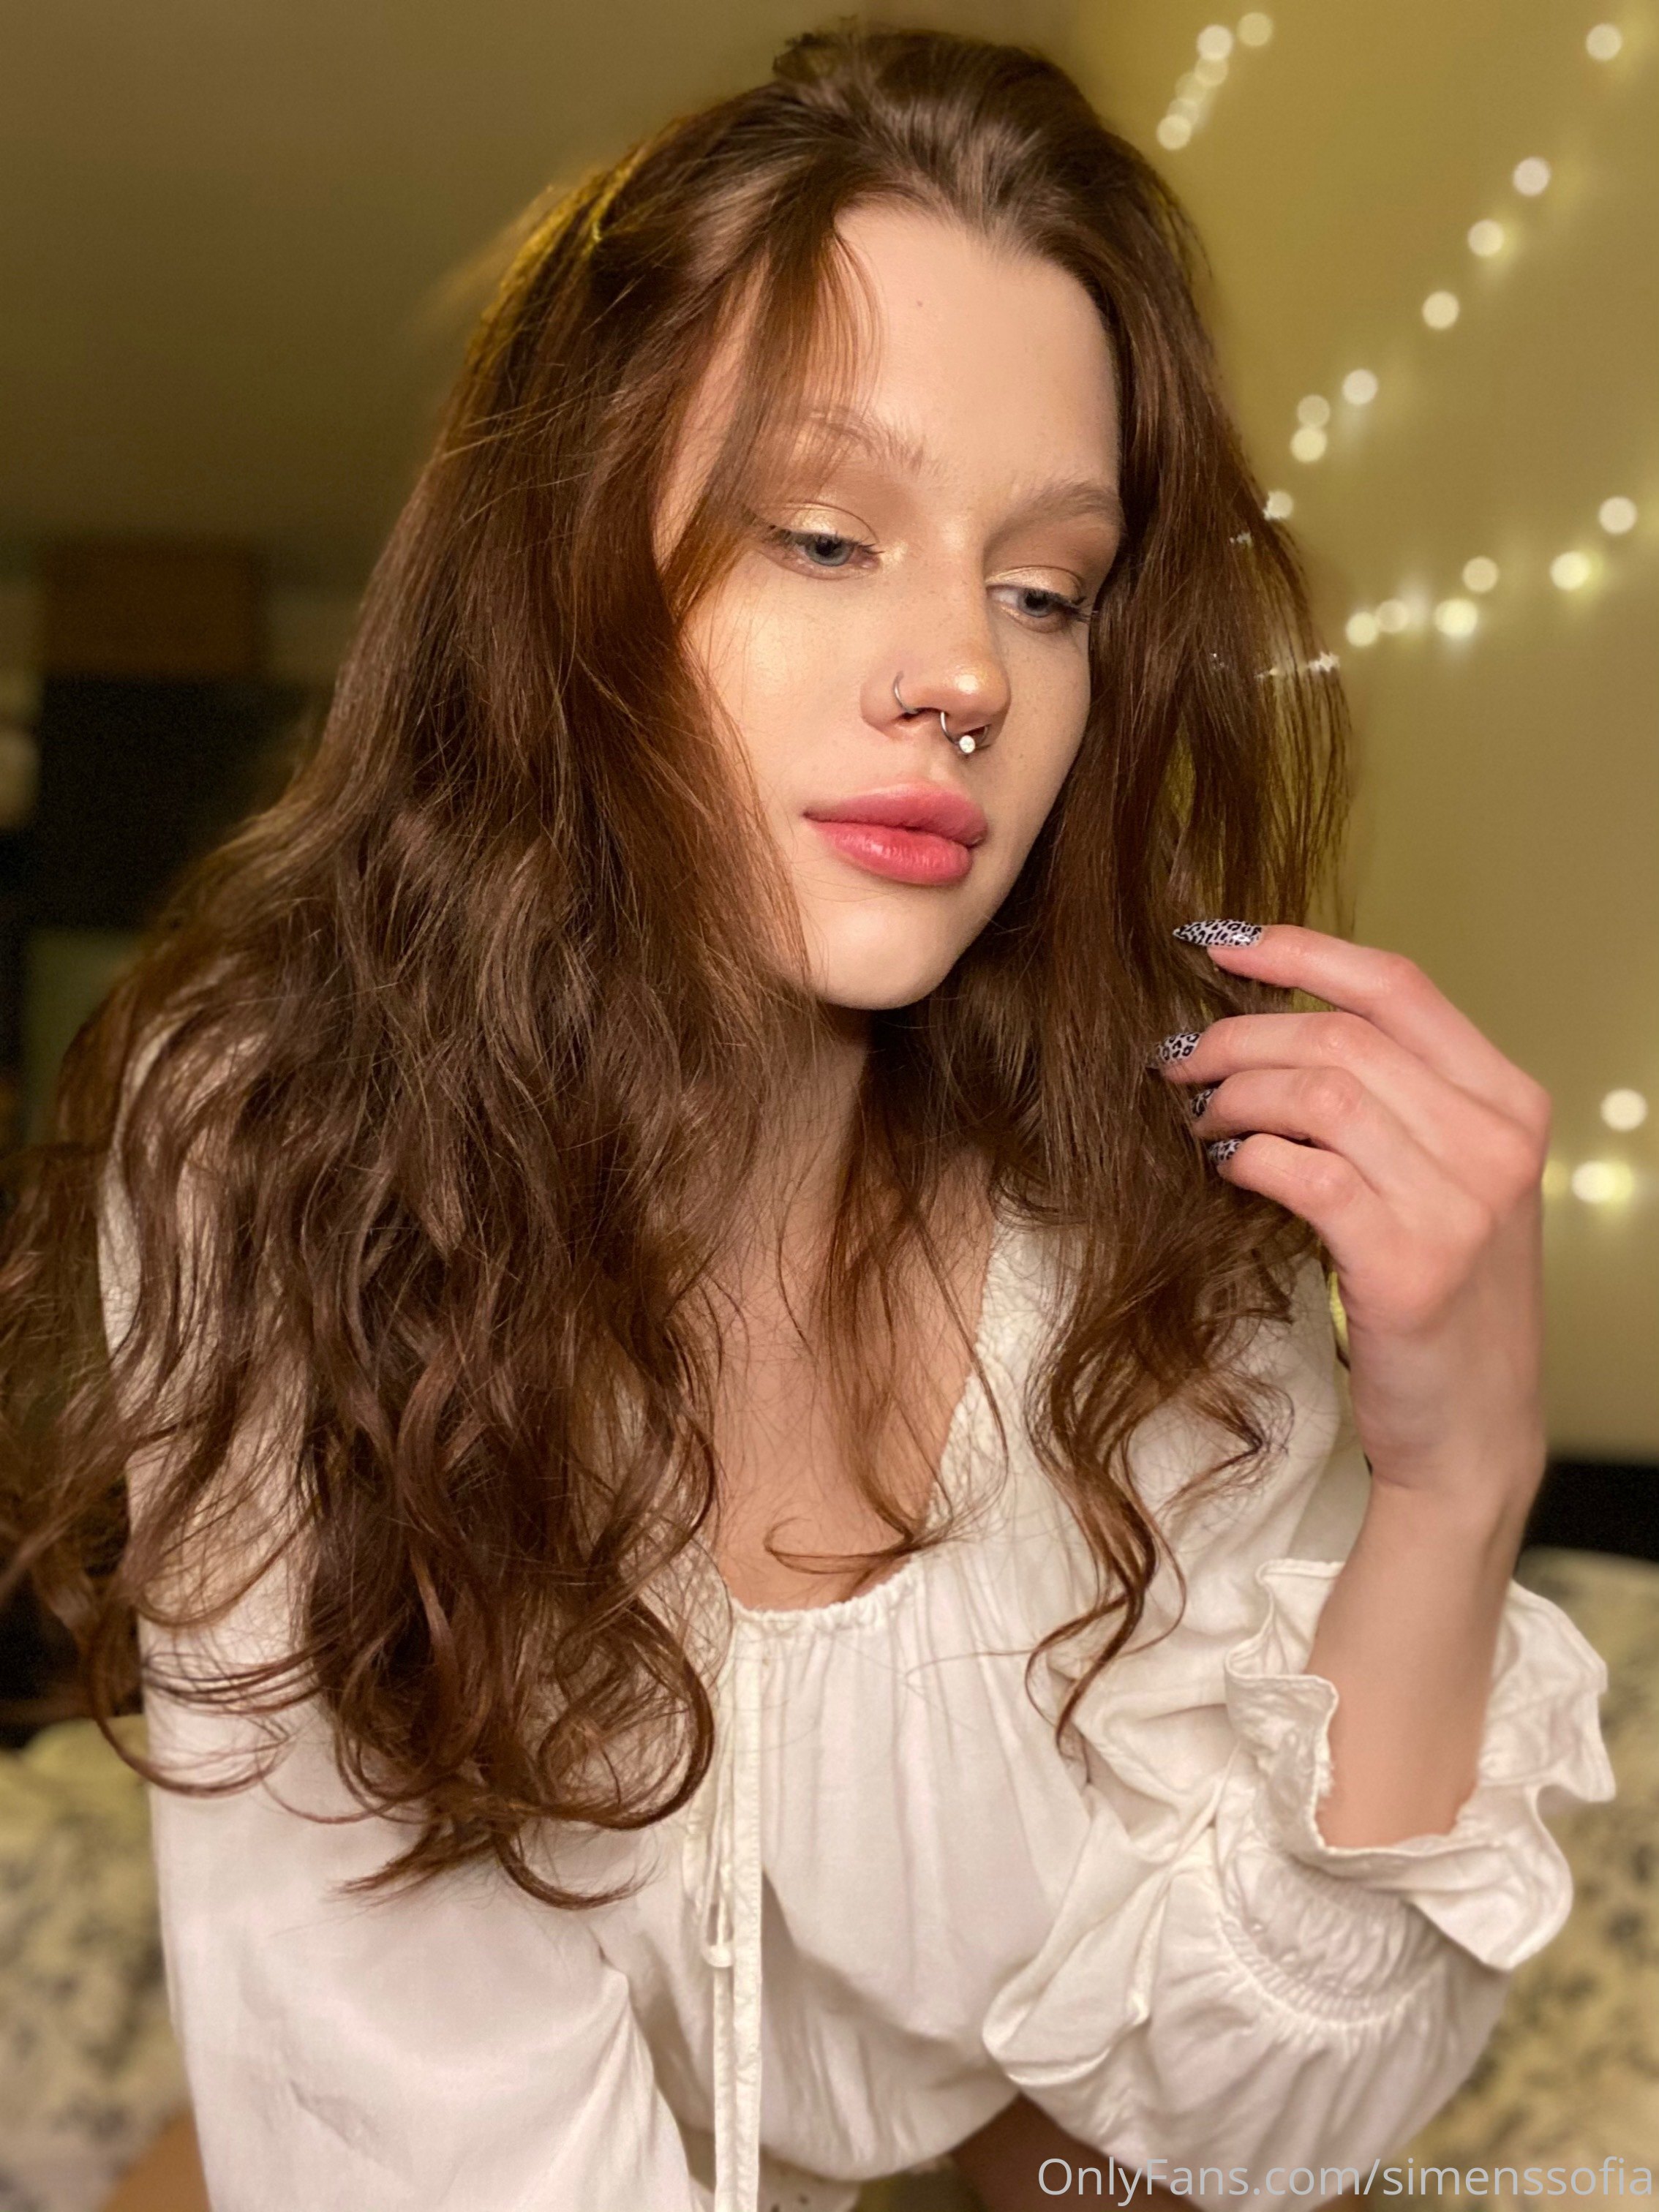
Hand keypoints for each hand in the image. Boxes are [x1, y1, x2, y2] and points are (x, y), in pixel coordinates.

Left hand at [1157, 922, 1551, 1526]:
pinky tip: (1224, 1170)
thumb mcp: (1443, 1184)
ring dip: (1233, 1096)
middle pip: (1342, 1037)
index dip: (1299, 951)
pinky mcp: (1408, 1264)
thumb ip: (1391, 1105)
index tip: (1217, 943)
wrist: (1471, 1434)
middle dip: (1237, 1035)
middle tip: (1177, 1059)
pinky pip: (1304, 1173)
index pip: (1399, 986)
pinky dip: (1247, 1159)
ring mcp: (1460, 1203)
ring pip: (1318, 1095)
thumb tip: (1268, 1035)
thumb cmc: (1442, 1303)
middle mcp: (1496, 1142)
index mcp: (1509, 1103)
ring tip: (1196, 1117)